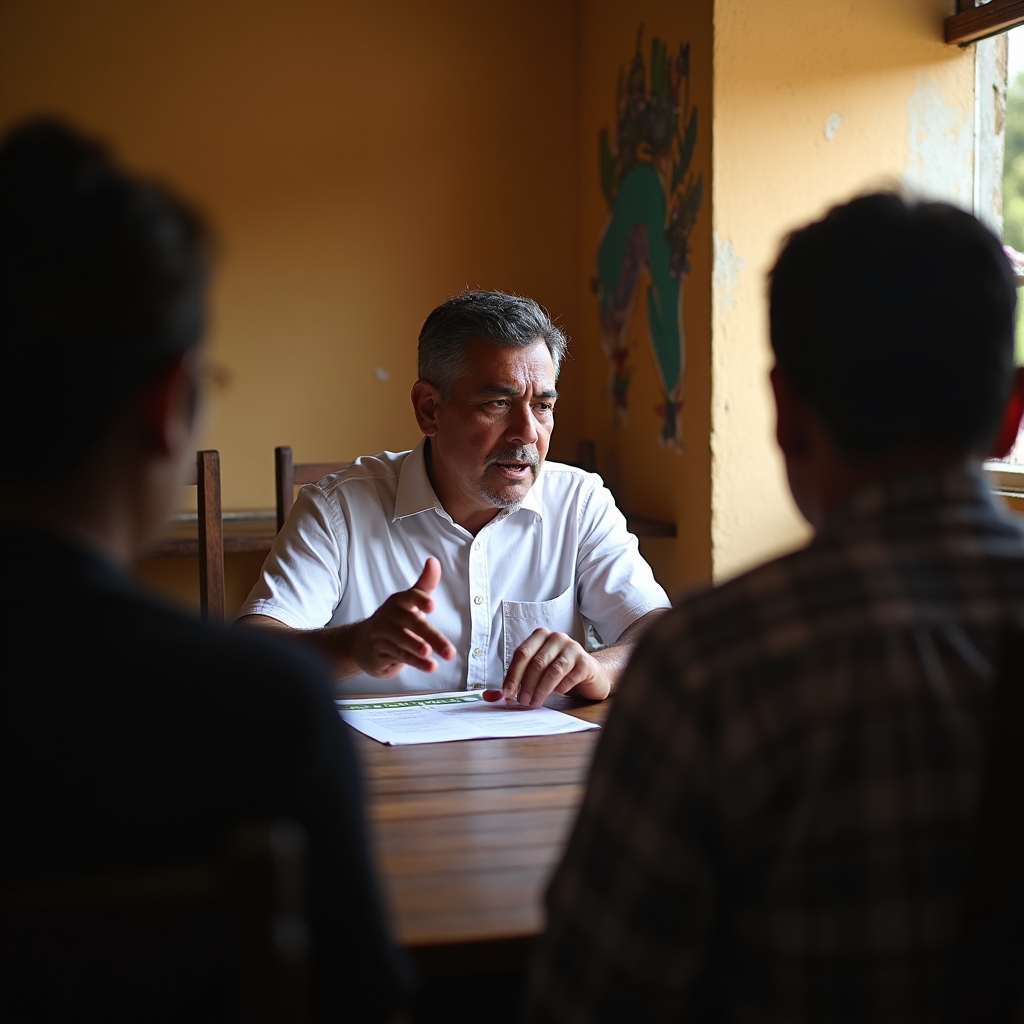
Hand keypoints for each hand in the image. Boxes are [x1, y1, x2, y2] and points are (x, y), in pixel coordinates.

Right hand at [351, 558, 454, 677]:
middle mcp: (389, 617)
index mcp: (398, 602)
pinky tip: (430, 666)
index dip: (420, 600)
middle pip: (412, 624)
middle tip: (448, 650)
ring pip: (404, 642)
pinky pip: (400, 657)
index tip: (432, 606)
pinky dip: (416, 663)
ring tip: (431, 654)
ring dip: (418, 648)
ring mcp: (382, 636)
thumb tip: (434, 561)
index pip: (409, 597)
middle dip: (431, 636)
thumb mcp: (407, 601)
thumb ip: (424, 583)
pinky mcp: (380, 653)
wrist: (360, 643)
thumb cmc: (393, 619)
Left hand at [501, 629, 610, 707]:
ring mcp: (573, 648)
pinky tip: (558, 693)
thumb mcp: (539, 669)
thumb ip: (521, 677)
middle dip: (527, 685)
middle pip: (536, 663)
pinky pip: (569, 678)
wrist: (590, 673)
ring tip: (535, 702)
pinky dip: (560, 689)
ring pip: (552, 671)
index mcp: (541, 635)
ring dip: (541, 690)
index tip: (507, 692)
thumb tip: (500, 693)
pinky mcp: (585, 662)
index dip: (513, 675)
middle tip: (522, 701)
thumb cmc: (560, 671)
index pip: (522, 654)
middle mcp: (557, 637)